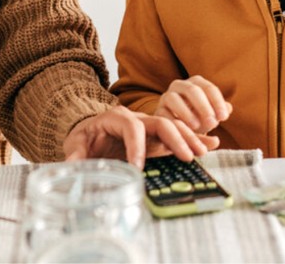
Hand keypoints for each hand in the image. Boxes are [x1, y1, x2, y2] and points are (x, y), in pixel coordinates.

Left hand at [62, 105, 219, 169]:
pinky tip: (211, 143)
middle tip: (187, 157)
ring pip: (173, 127)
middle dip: (175, 138)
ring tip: (204, 152)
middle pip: (159, 122)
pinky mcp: (156, 138)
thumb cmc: (84, 136)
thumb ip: (76, 153)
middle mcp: (136, 119)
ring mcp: (148, 127)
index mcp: (115, 118)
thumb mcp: (76, 142)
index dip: (135, 146)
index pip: (131, 126)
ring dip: (189, 138)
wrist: (90, 131)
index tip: (138, 167)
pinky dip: (194, 139)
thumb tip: (72, 165)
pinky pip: (177, 136)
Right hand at [154, 75, 232, 133]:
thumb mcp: (211, 116)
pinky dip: (172, 122)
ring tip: (196, 126)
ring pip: (174, 99)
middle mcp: (180, 85)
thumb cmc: (199, 119)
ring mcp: (167, 96)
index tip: (224, 117)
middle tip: (212, 123)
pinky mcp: (157, 110)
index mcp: (196, 83)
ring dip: (186, 113)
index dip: (217, 102)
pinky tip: (182, 132)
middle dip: (203, 107)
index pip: (209, 88)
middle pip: (192, 91)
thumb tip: (229, 108)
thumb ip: (219, 113)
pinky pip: (163, 113)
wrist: (178, 129)